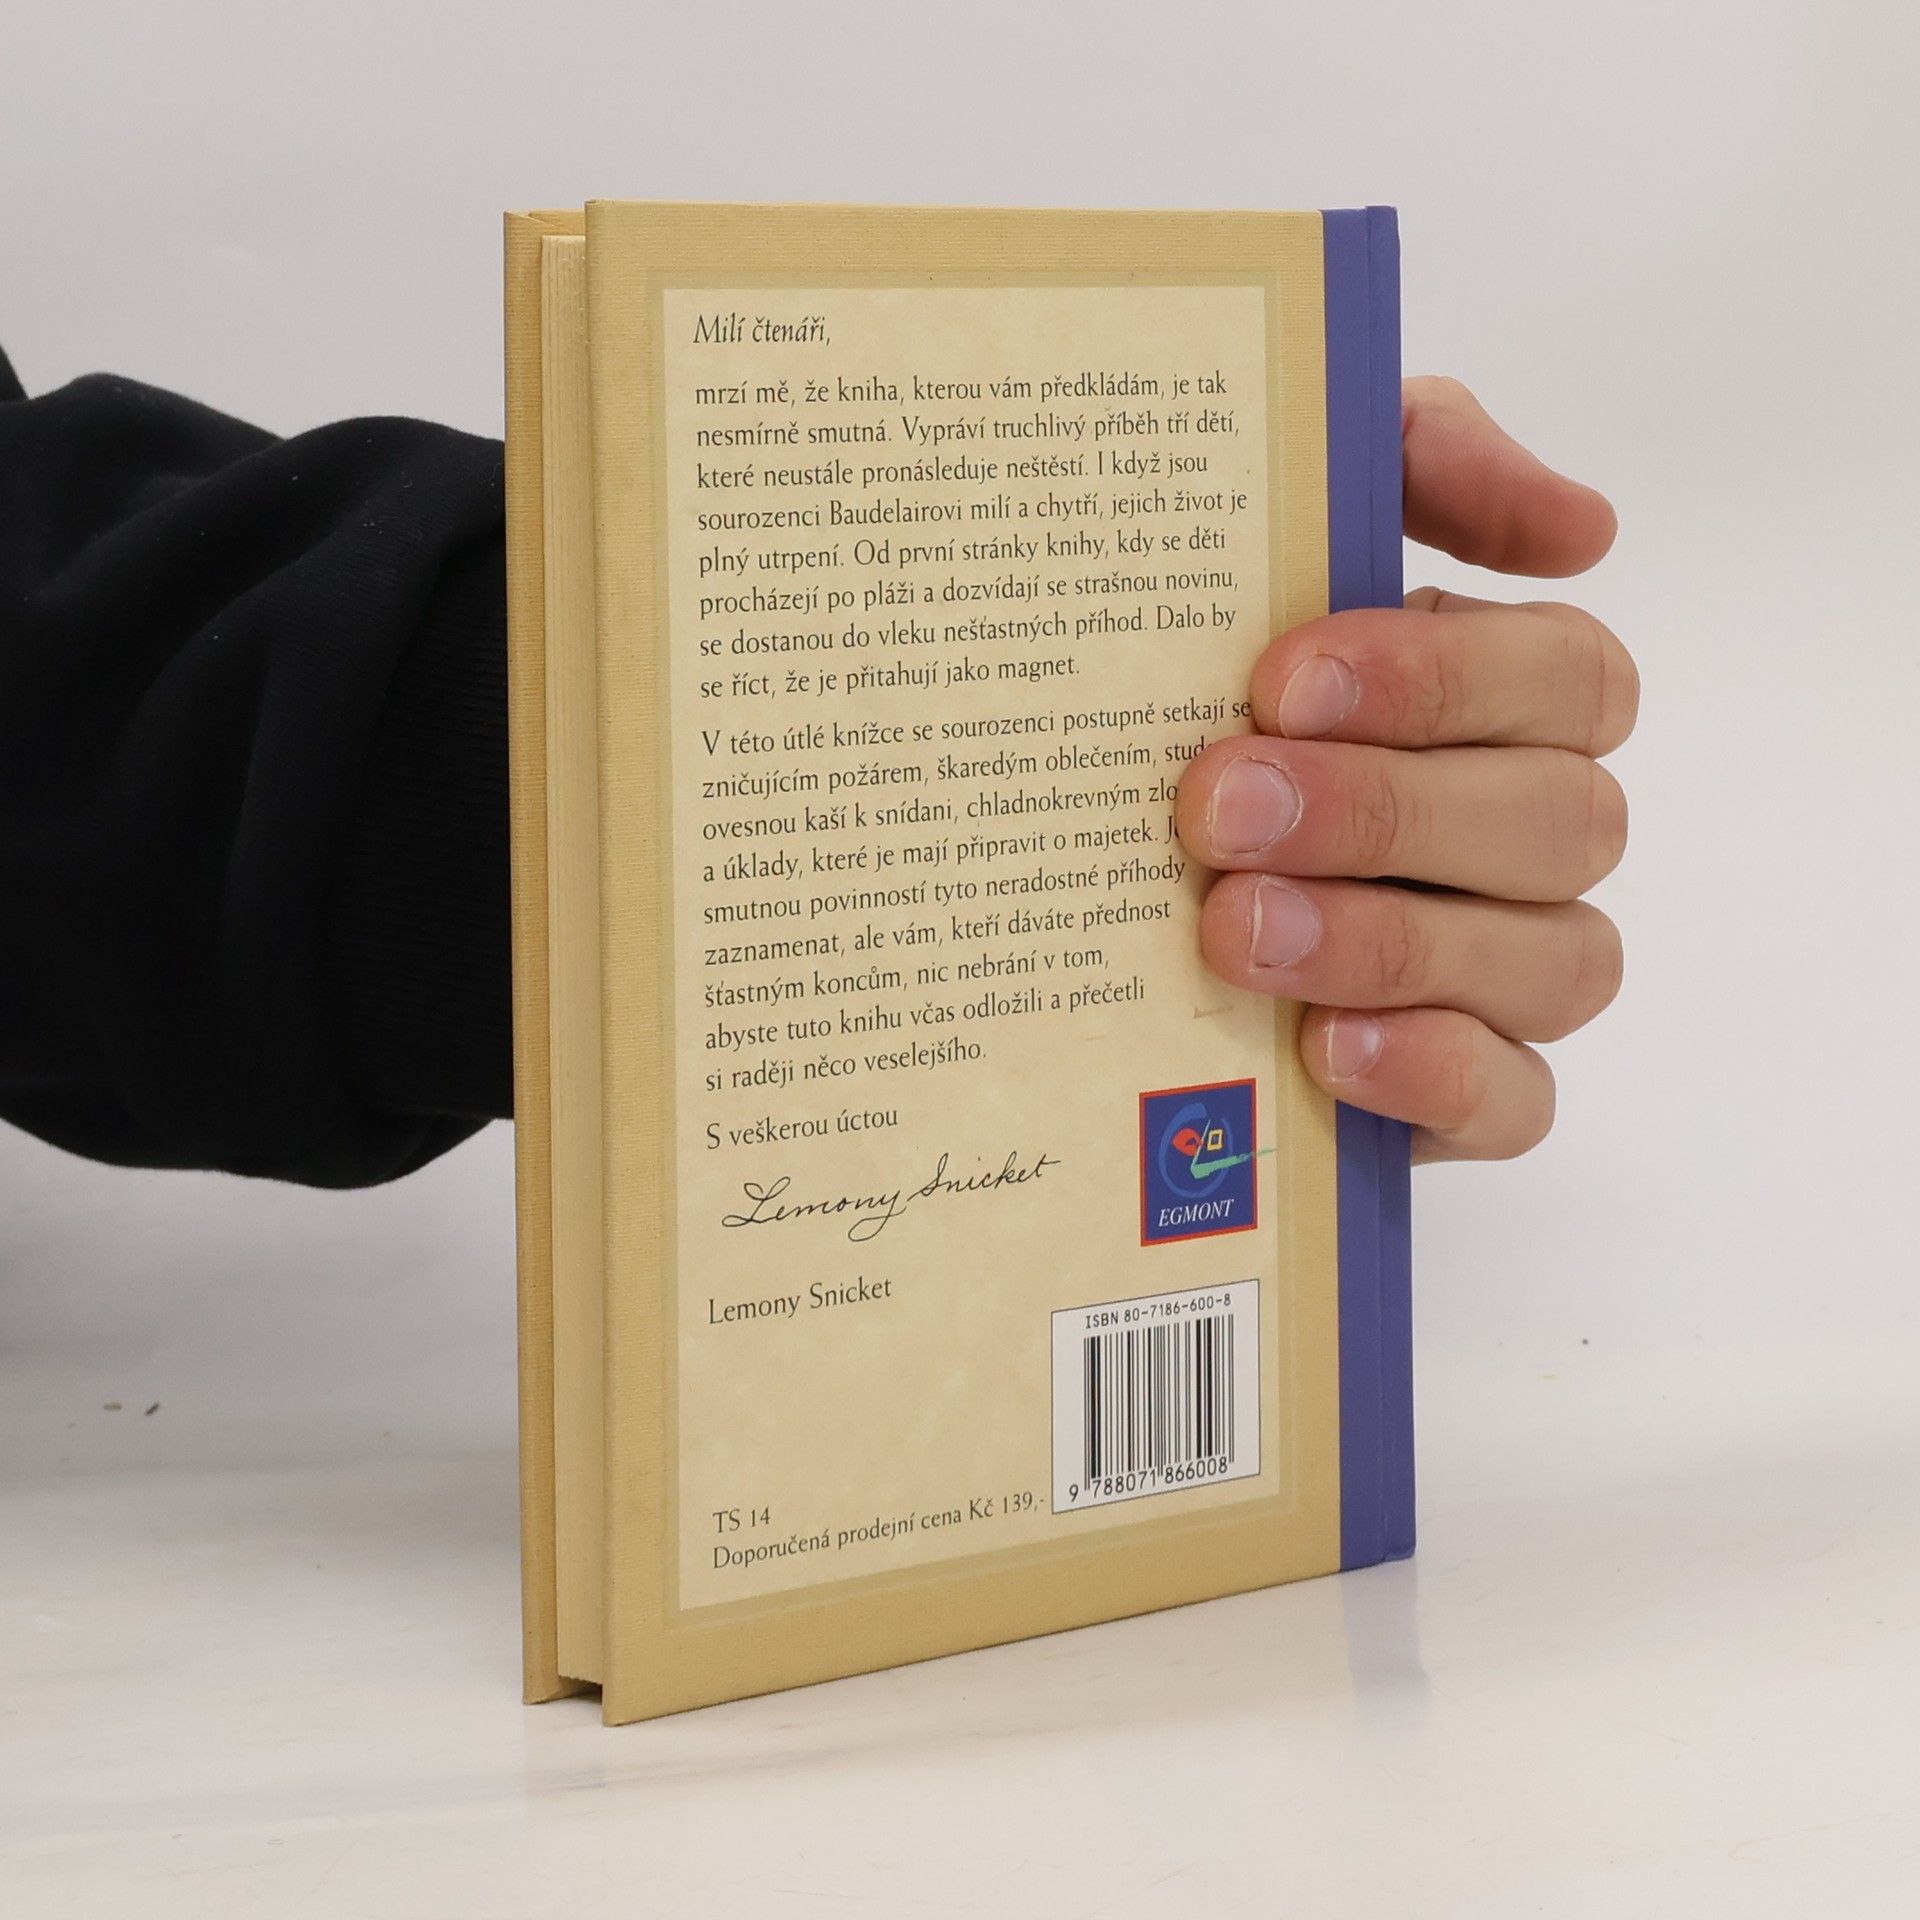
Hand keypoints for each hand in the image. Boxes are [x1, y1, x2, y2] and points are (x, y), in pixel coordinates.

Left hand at [1175, 377, 1634, 1162]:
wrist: (1082, 860)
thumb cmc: (1206, 682)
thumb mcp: (1283, 523)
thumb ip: (1418, 461)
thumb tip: (1581, 524)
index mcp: (1510, 699)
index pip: (1567, 677)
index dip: (1442, 678)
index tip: (1280, 678)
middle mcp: (1533, 831)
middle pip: (1557, 820)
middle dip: (1381, 811)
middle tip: (1215, 810)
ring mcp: (1511, 967)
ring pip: (1553, 961)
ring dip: (1390, 941)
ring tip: (1233, 929)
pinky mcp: (1465, 1090)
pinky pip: (1519, 1100)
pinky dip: (1436, 1076)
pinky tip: (1323, 1048)